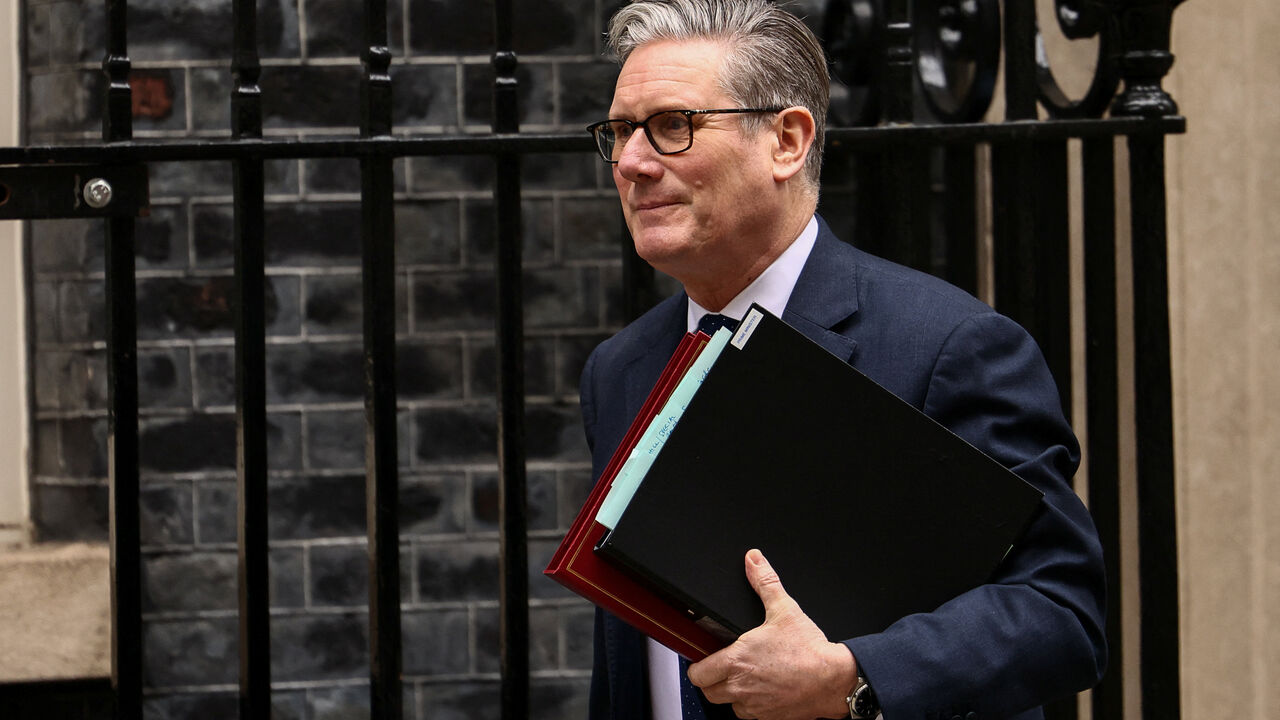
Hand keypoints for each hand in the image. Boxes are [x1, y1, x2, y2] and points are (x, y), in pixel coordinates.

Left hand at [687, 549, 857, 719]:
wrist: (834, 679)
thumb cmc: (809, 650)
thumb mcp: (784, 609)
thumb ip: (764, 582)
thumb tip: (753, 561)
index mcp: (737, 660)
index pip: (698, 673)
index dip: (697, 665)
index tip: (705, 658)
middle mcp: (741, 686)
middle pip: (708, 692)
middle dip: (711, 681)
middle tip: (721, 668)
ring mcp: (755, 704)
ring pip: (727, 706)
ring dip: (730, 694)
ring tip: (742, 678)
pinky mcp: (769, 716)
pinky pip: (748, 715)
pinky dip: (749, 705)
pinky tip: (760, 690)